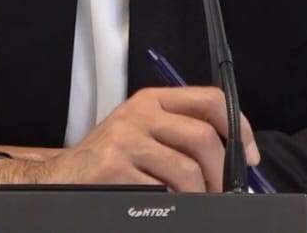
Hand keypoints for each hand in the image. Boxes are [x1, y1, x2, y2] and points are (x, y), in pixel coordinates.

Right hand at [0, 87, 259, 229]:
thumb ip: (180, 134)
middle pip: (203, 138)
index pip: (211, 101)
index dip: (239, 129)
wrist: (58, 180)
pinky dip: (170, 204)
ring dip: (198, 196)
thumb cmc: (107, 162)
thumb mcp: (141, 134)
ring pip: (187, 170)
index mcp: (151, 101)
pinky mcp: (114, 168)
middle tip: (219, 193)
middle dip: (221, 174)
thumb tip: (235, 157)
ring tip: (193, 202)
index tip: (248, 157)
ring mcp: (125, 140)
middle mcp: (138, 114)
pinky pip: (162, 192)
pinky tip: (161, 205)